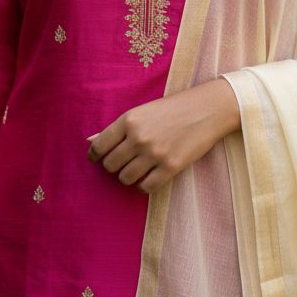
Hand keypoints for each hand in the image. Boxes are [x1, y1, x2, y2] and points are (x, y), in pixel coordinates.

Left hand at [86, 77, 240, 193]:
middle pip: (110, 165)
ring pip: (125, 178)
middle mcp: (139, 137)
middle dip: (114, 167)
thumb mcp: (142, 111)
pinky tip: (149, 177)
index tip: (97, 159)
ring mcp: (154, 153)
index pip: (99, 147)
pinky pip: (145, 187)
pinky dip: (143, 186)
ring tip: (137, 169)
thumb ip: (116, 128)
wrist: (206, 109)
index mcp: (129, 120)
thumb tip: (89, 142)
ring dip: (128, 177)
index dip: (95, 156)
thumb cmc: (173, 108)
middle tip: (123, 163)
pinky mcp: (170, 167)